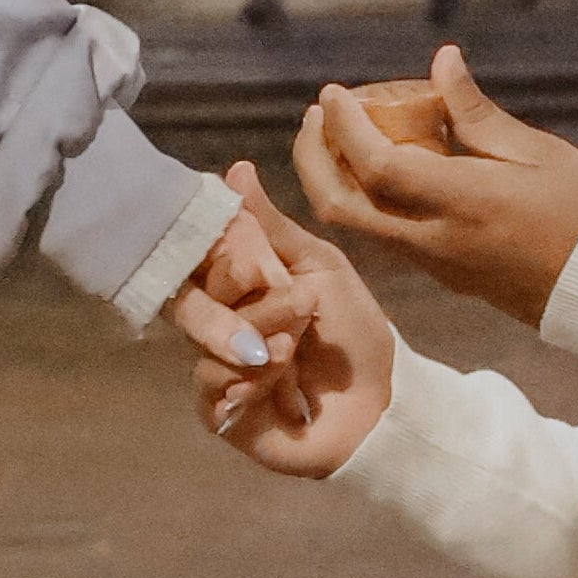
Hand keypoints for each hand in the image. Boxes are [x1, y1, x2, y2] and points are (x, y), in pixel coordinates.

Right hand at [194, 222, 393, 477]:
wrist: (380, 403)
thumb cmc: (351, 330)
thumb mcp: (319, 267)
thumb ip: (271, 225)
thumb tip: (237, 168)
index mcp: (237, 282)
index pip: (200, 255)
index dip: (223, 257)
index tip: (261, 266)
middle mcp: (216, 320)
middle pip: (196, 295)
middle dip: (255, 301)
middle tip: (301, 307)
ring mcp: (213, 363)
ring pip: (206, 339)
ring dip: (260, 338)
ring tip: (296, 350)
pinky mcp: (215, 409)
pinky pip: (210, 382)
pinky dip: (251, 378)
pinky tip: (284, 384)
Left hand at [295, 44, 577, 321]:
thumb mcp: (537, 151)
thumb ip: (477, 112)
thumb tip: (442, 62)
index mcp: (460, 202)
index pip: (375, 165)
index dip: (342, 126)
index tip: (333, 92)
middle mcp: (434, 240)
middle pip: (340, 206)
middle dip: (313, 159)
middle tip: (319, 115)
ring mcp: (436, 265)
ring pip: (358, 226)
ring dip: (334, 179)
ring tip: (341, 135)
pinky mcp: (446, 276)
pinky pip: (385, 236)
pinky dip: (365, 199)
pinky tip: (384, 168)